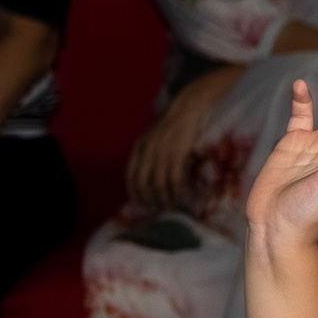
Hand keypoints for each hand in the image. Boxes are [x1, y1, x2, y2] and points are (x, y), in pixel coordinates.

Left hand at [128, 68, 232, 210]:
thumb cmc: (173, 123)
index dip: (133, 192)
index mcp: (139, 147)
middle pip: (141, 183)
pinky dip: (177, 191)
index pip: (130, 175)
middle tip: (155, 209)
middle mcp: (147, 152)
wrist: (187, 108)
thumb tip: (149, 175)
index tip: (139, 203)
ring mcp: (161, 154)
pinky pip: (174, 180)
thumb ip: (149, 153)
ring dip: (163, 198)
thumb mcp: (154, 137)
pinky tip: (180, 196)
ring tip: (169, 205)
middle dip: (147, 200)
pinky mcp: (176, 155)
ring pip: (158, 185)